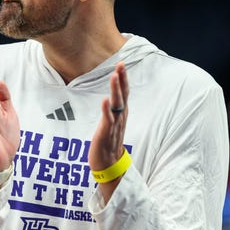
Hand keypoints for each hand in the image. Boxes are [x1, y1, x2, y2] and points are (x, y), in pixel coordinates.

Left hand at [88, 62, 128, 200]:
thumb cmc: (108, 142)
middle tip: (121, 64)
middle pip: (123, 95)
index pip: (124, 92)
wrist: (108, 166)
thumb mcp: (112, 122)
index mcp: (121, 114)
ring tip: (114, 77)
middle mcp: (120, 118)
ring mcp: (114, 126)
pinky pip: (107, 121)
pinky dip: (107, 110)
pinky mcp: (106, 134)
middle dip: (122, 79)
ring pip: (117, 105)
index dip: (123, 78)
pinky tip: (105, 100)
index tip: (121, 63)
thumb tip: (112, 96)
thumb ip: (113, 109)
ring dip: (115, 91)